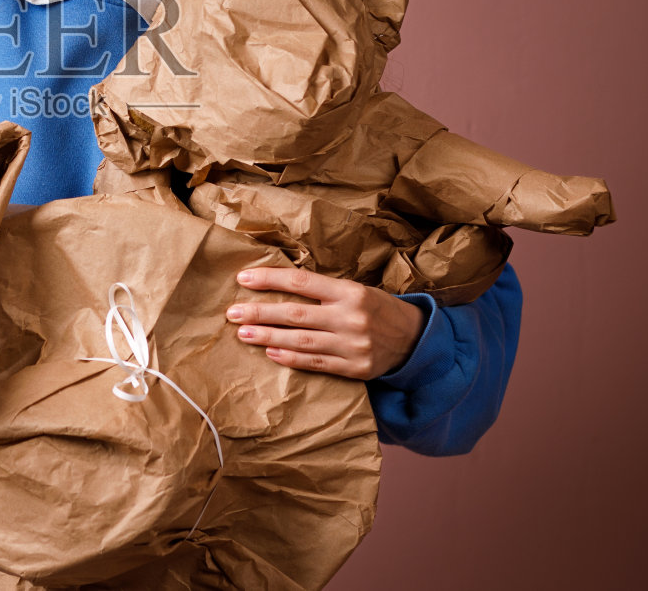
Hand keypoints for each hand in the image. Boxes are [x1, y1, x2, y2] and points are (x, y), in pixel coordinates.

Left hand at [227, 268, 424, 379]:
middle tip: (232, 312)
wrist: (414, 339)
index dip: (270, 280)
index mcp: (350, 291)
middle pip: (296, 314)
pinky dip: (291, 358)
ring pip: (302, 341)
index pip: (301, 282)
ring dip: (268, 336)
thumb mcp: (354, 290)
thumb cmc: (376, 309)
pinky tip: (270, 352)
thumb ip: (322, 290)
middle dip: (260, 312)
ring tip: (243, 333)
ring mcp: (352, 345)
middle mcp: (350, 317)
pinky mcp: (355, 368)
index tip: (243, 279)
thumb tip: (278, 285)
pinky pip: (316, 363)